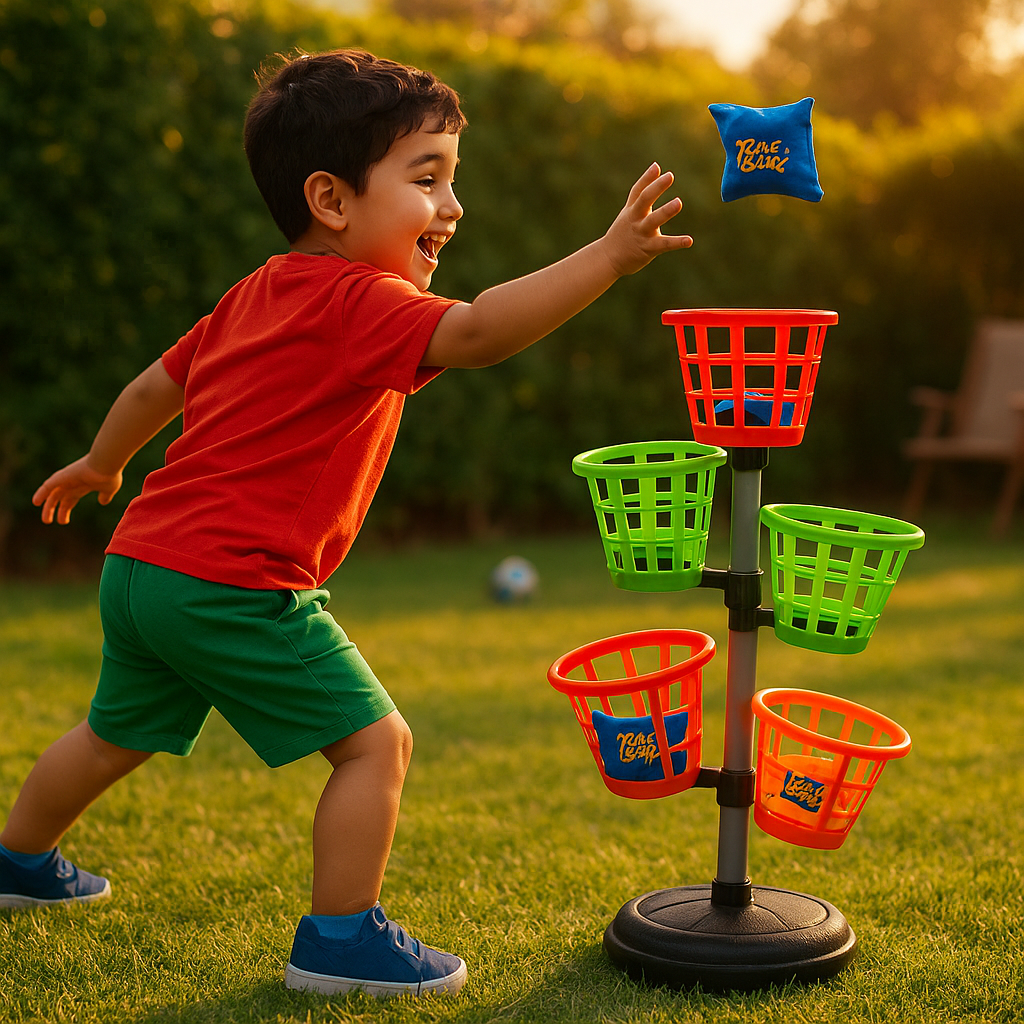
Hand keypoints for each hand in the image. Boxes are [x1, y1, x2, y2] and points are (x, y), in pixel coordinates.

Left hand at [33, 456, 122, 524]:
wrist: (108, 463)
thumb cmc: (110, 474)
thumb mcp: (109, 489)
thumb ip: (105, 495)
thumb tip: (103, 502)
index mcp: (82, 486)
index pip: (69, 499)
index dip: (65, 510)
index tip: (63, 521)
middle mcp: (72, 482)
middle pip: (59, 498)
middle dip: (53, 509)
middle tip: (48, 521)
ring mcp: (67, 478)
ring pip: (52, 494)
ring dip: (47, 506)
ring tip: (45, 519)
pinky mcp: (63, 475)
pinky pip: (48, 485)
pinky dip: (41, 493)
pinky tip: (36, 502)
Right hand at [601, 162, 692, 276]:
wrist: (608, 258)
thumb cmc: (622, 233)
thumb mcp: (628, 211)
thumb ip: (641, 193)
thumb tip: (655, 167)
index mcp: (631, 210)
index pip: (638, 191)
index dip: (647, 179)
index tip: (657, 167)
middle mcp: (635, 219)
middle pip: (644, 200)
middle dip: (656, 188)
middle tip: (670, 176)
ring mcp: (641, 233)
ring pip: (653, 221)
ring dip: (665, 211)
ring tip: (678, 202)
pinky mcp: (648, 248)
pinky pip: (664, 245)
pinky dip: (677, 242)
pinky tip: (689, 240)